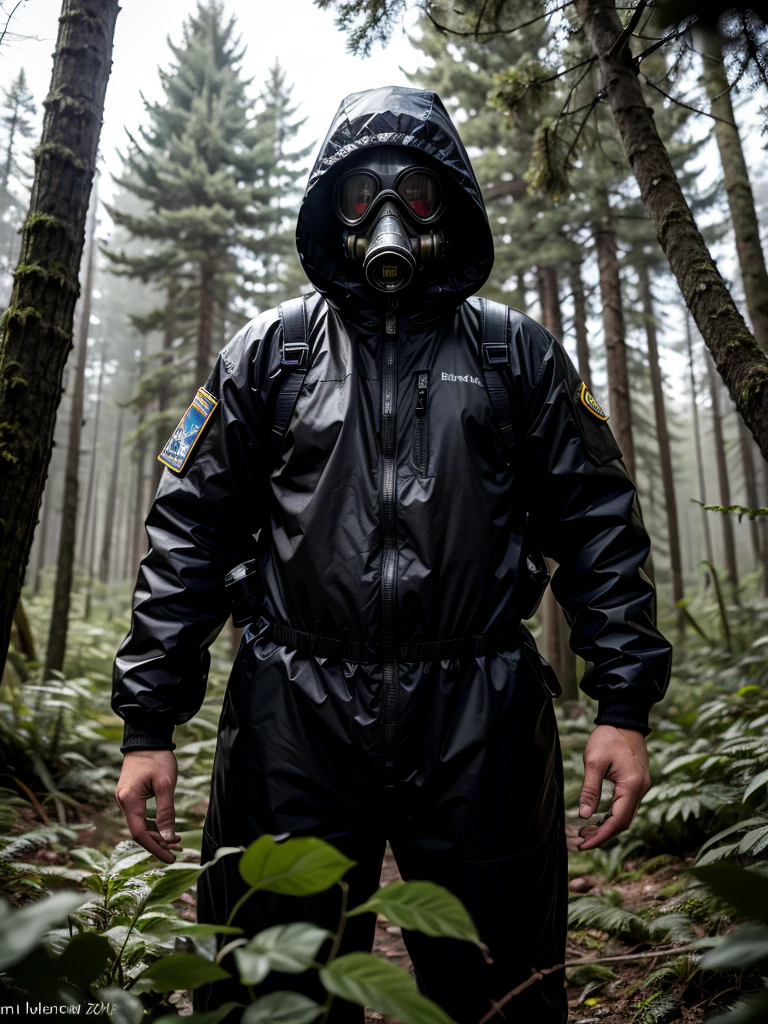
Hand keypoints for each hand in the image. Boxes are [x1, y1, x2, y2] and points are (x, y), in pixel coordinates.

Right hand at [115, 750, 181, 863]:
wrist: (147, 737)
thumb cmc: (158, 758)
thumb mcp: (166, 785)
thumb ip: (166, 812)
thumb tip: (170, 838)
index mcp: (129, 800)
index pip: (139, 833)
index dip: (155, 848)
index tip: (171, 858)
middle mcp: (123, 801)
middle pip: (139, 831)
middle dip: (158, 843)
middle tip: (179, 850)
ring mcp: (125, 798)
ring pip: (140, 824)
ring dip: (157, 834)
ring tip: (177, 841)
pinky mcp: (130, 794)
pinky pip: (140, 815)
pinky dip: (153, 823)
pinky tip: (166, 828)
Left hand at [572, 725, 650, 851]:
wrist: (624, 718)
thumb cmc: (608, 737)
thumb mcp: (594, 761)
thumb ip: (590, 789)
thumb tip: (584, 815)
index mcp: (632, 785)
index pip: (618, 820)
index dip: (602, 836)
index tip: (584, 845)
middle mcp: (641, 789)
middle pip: (624, 822)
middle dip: (604, 835)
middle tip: (582, 842)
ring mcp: (641, 786)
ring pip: (626, 815)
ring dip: (608, 826)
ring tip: (586, 833)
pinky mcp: (637, 782)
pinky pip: (626, 806)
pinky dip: (613, 815)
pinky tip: (599, 818)